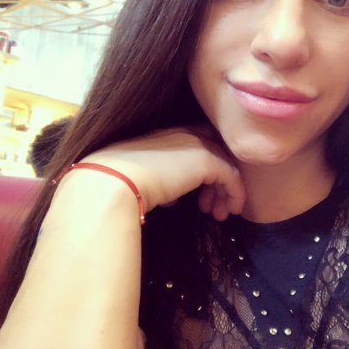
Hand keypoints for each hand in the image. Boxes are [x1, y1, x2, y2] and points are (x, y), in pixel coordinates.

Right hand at [79, 128, 245, 220]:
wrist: (115, 180)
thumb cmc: (119, 183)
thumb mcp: (143, 178)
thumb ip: (162, 182)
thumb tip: (172, 198)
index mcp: (166, 135)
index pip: (198, 145)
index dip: (204, 170)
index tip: (201, 197)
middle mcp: (184, 134)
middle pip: (216, 153)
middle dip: (218, 181)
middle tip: (212, 207)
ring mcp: (197, 144)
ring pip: (225, 164)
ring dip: (226, 191)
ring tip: (220, 214)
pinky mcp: (207, 159)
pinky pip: (231, 176)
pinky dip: (234, 193)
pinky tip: (229, 211)